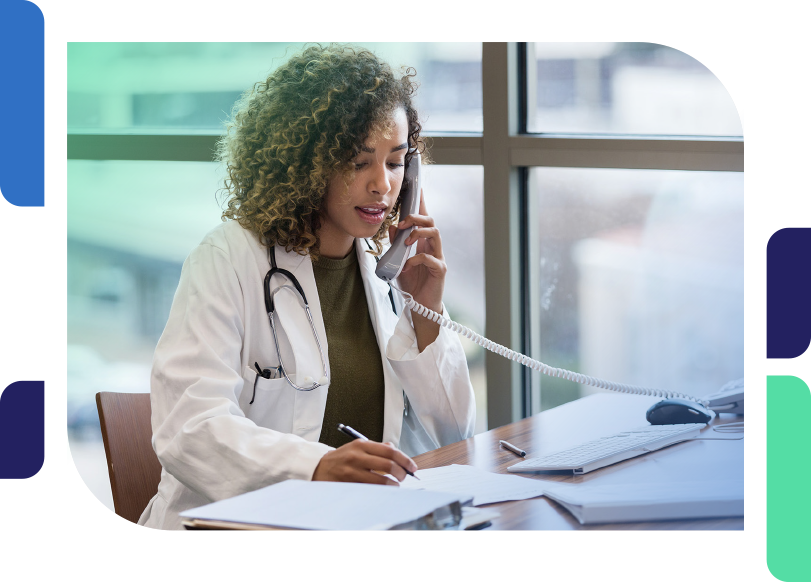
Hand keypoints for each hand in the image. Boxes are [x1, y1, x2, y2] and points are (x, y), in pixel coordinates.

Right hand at [312, 439, 418, 484]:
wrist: (318, 467)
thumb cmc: (342, 458)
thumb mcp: (358, 447)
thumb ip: (377, 448)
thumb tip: (395, 450)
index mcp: (362, 444)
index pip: (390, 451)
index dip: (404, 460)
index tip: (412, 467)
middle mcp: (357, 455)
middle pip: (388, 465)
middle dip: (401, 473)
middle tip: (404, 477)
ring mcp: (352, 470)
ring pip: (380, 479)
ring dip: (392, 484)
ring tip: (395, 485)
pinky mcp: (348, 483)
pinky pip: (369, 489)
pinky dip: (380, 490)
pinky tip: (383, 490)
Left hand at [387, 187, 445, 314]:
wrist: (420, 306)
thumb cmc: (411, 283)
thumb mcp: (397, 262)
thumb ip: (394, 245)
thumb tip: (391, 226)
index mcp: (423, 242)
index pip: (423, 218)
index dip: (421, 202)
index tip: (417, 187)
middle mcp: (433, 246)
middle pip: (431, 221)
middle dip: (416, 217)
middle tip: (402, 223)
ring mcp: (438, 257)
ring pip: (435, 233)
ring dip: (418, 233)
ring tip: (405, 241)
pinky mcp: (440, 270)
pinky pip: (430, 258)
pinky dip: (415, 259)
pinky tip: (406, 266)